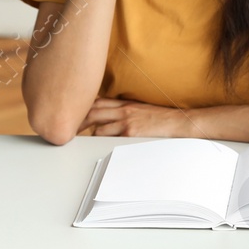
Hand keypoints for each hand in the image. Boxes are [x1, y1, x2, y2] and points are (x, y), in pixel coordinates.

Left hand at [79, 97, 195, 136]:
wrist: (181, 123)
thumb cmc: (164, 120)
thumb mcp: (143, 110)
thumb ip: (127, 112)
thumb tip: (112, 120)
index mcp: (126, 104)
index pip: (98, 102)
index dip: (83, 108)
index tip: (73, 116)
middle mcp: (124, 110)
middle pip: (92, 112)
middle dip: (77, 121)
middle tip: (67, 130)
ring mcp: (127, 121)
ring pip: (97, 126)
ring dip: (86, 134)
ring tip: (76, 141)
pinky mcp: (131, 132)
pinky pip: (108, 137)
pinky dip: (99, 141)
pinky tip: (92, 147)